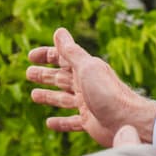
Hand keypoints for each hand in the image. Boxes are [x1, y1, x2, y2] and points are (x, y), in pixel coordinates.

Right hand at [26, 27, 155, 147]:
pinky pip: (71, 122)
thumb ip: (71, 52)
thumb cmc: (108, 92)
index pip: (62, 58)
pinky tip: (49, 123)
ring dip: (48, 96)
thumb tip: (59, 31)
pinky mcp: (89, 122)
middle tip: (28, 73)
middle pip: (61, 78)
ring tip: (34, 95)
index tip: (30, 56)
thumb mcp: (87, 68)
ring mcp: (87, 104)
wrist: (127, 120)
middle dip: (45, 75)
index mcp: (85, 69)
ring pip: (63, 99)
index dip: (46, 55)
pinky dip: (60, 122)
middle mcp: (86, 85)